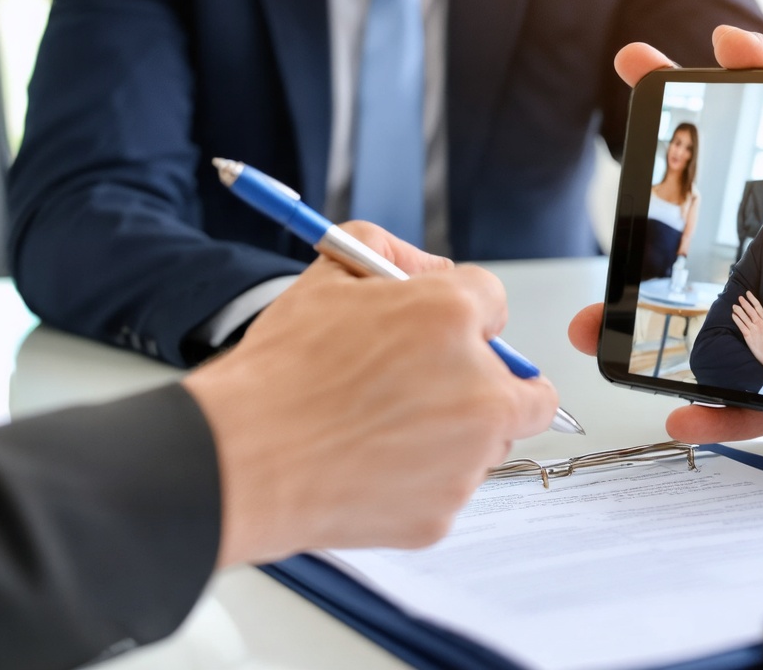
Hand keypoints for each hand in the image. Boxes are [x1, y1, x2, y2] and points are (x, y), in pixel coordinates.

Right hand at [183, 222, 558, 565]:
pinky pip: (451, 487)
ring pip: (489, 442)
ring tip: (384, 429)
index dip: (464, 319)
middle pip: (522, 387)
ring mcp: (465, 457)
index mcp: (452, 317)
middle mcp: (477, 388)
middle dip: (485, 384)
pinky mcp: (444, 510)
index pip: (495, 305)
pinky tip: (371, 465)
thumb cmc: (279, 374)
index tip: (442, 335)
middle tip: (428, 390)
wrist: (240, 460)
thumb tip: (431, 270)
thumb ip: (389, 251)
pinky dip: (423, 480)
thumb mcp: (328, 275)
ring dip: (458, 434)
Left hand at [729, 291, 762, 373]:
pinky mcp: (749, 336)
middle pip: (751, 309)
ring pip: (745, 316)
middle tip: (739, 297)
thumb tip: (756, 321)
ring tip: (734, 306)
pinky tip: (733, 315)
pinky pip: (741, 325)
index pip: (759, 307)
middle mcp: (760, 324)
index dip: (753, 299)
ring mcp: (754, 329)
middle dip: (744, 302)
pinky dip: (736, 319)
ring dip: (738, 310)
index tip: (748, 293)